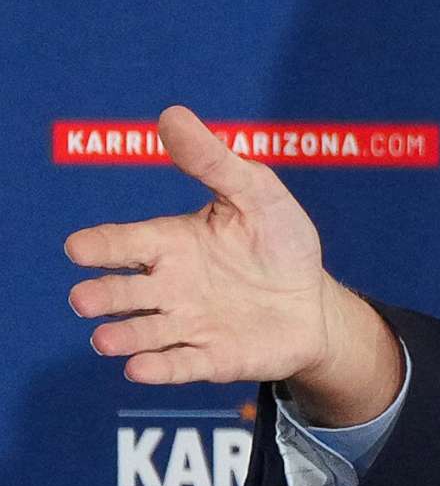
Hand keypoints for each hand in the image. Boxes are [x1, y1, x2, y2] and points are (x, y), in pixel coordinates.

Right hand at [65, 104, 401, 424]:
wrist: (316, 302)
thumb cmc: (279, 243)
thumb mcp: (257, 194)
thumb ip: (214, 162)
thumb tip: (172, 115)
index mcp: (171, 243)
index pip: (125, 243)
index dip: (100, 246)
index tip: (78, 249)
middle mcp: (170, 286)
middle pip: (126, 292)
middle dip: (104, 295)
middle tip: (84, 299)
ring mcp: (189, 325)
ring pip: (146, 333)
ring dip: (124, 337)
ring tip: (105, 340)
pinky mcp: (213, 358)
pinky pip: (182, 365)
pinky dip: (161, 369)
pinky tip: (139, 370)